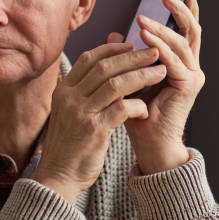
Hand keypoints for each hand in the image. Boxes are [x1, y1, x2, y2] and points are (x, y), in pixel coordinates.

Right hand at [31, 42, 166, 203]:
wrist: (59, 175)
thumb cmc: (70, 141)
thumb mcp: (71, 109)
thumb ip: (86, 87)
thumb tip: (106, 65)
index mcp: (64, 89)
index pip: (89, 58)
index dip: (112, 48)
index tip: (131, 44)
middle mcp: (70, 97)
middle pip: (105, 67)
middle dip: (133, 57)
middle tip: (154, 52)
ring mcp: (81, 113)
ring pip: (116, 84)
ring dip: (142, 76)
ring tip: (160, 72)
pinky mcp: (95, 130)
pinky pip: (122, 109)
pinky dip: (137, 105)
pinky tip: (145, 108)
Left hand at [109, 0, 203, 174]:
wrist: (150, 144)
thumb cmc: (140, 114)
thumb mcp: (132, 78)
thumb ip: (129, 56)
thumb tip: (115, 35)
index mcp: (181, 64)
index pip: (185, 31)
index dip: (185, 10)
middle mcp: (191, 67)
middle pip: (191, 30)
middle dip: (180, 10)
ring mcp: (193, 76)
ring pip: (181, 42)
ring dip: (161, 28)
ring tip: (143, 18)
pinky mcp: (188, 85)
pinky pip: (173, 60)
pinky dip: (159, 46)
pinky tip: (145, 36)